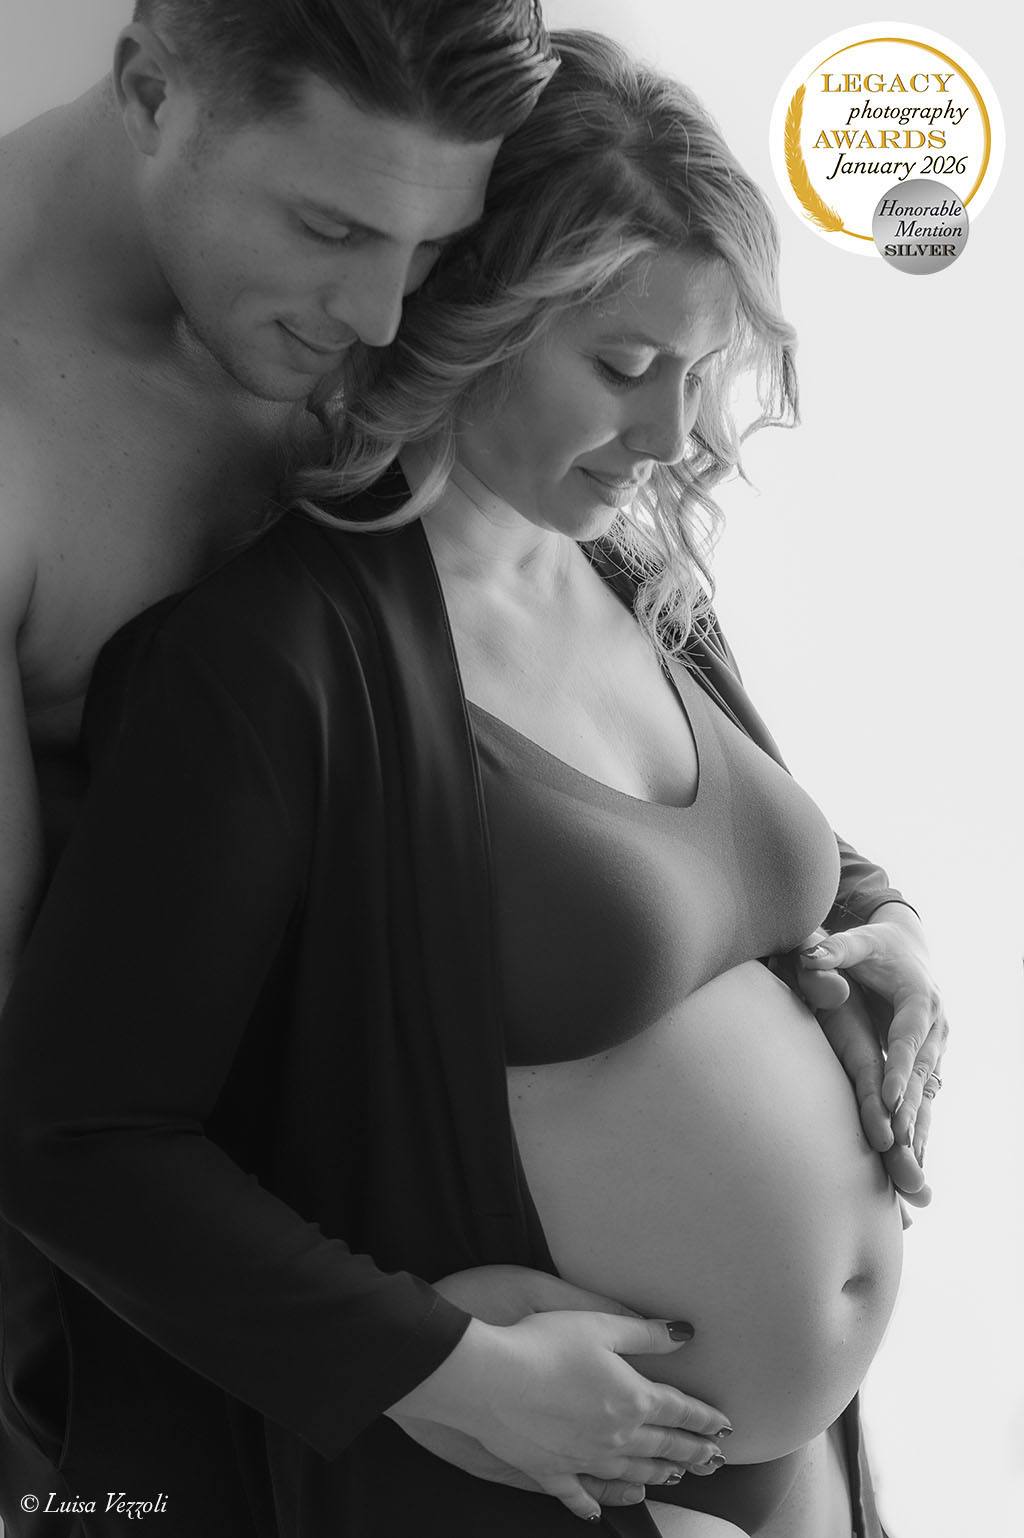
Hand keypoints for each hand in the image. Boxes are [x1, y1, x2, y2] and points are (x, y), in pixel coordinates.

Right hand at [387, 1273, 729, 1521]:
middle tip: (714, 1459)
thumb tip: (684, 1334)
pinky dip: (595, 1502)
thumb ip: (645, 1333)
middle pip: (665, 1446)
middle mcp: (617, 1437)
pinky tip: (601, 1510)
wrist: (491, 1379)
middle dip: (693, 1451)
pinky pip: (580, 1494)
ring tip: (676, 1477)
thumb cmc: (545, 1343)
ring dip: (658, 1474)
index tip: (724, 1427)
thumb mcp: (600, 1325)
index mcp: (633, 1398)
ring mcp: (585, 1459)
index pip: (681, 1411)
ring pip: (632, 1473)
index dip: (705, 1418)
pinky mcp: (552, 1471)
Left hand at [798, 911, 947, 1168]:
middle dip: (910, 1111)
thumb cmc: (876, 946)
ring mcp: (936, 1047)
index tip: (888, 1097)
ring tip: (910, 1170)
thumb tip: (810, 956)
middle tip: (895, 1145)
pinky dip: (921, 1130)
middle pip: (922, 1074)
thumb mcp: (859, 942)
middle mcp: (935, 1026)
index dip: (898, 1067)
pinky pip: (926, 1100)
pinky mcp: (930, 1062)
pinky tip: (913, 1164)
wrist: (908, 948)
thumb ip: (835, 950)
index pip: (907, 1038)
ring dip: (920, 1131)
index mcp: (919, 999)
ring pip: (928, 1094)